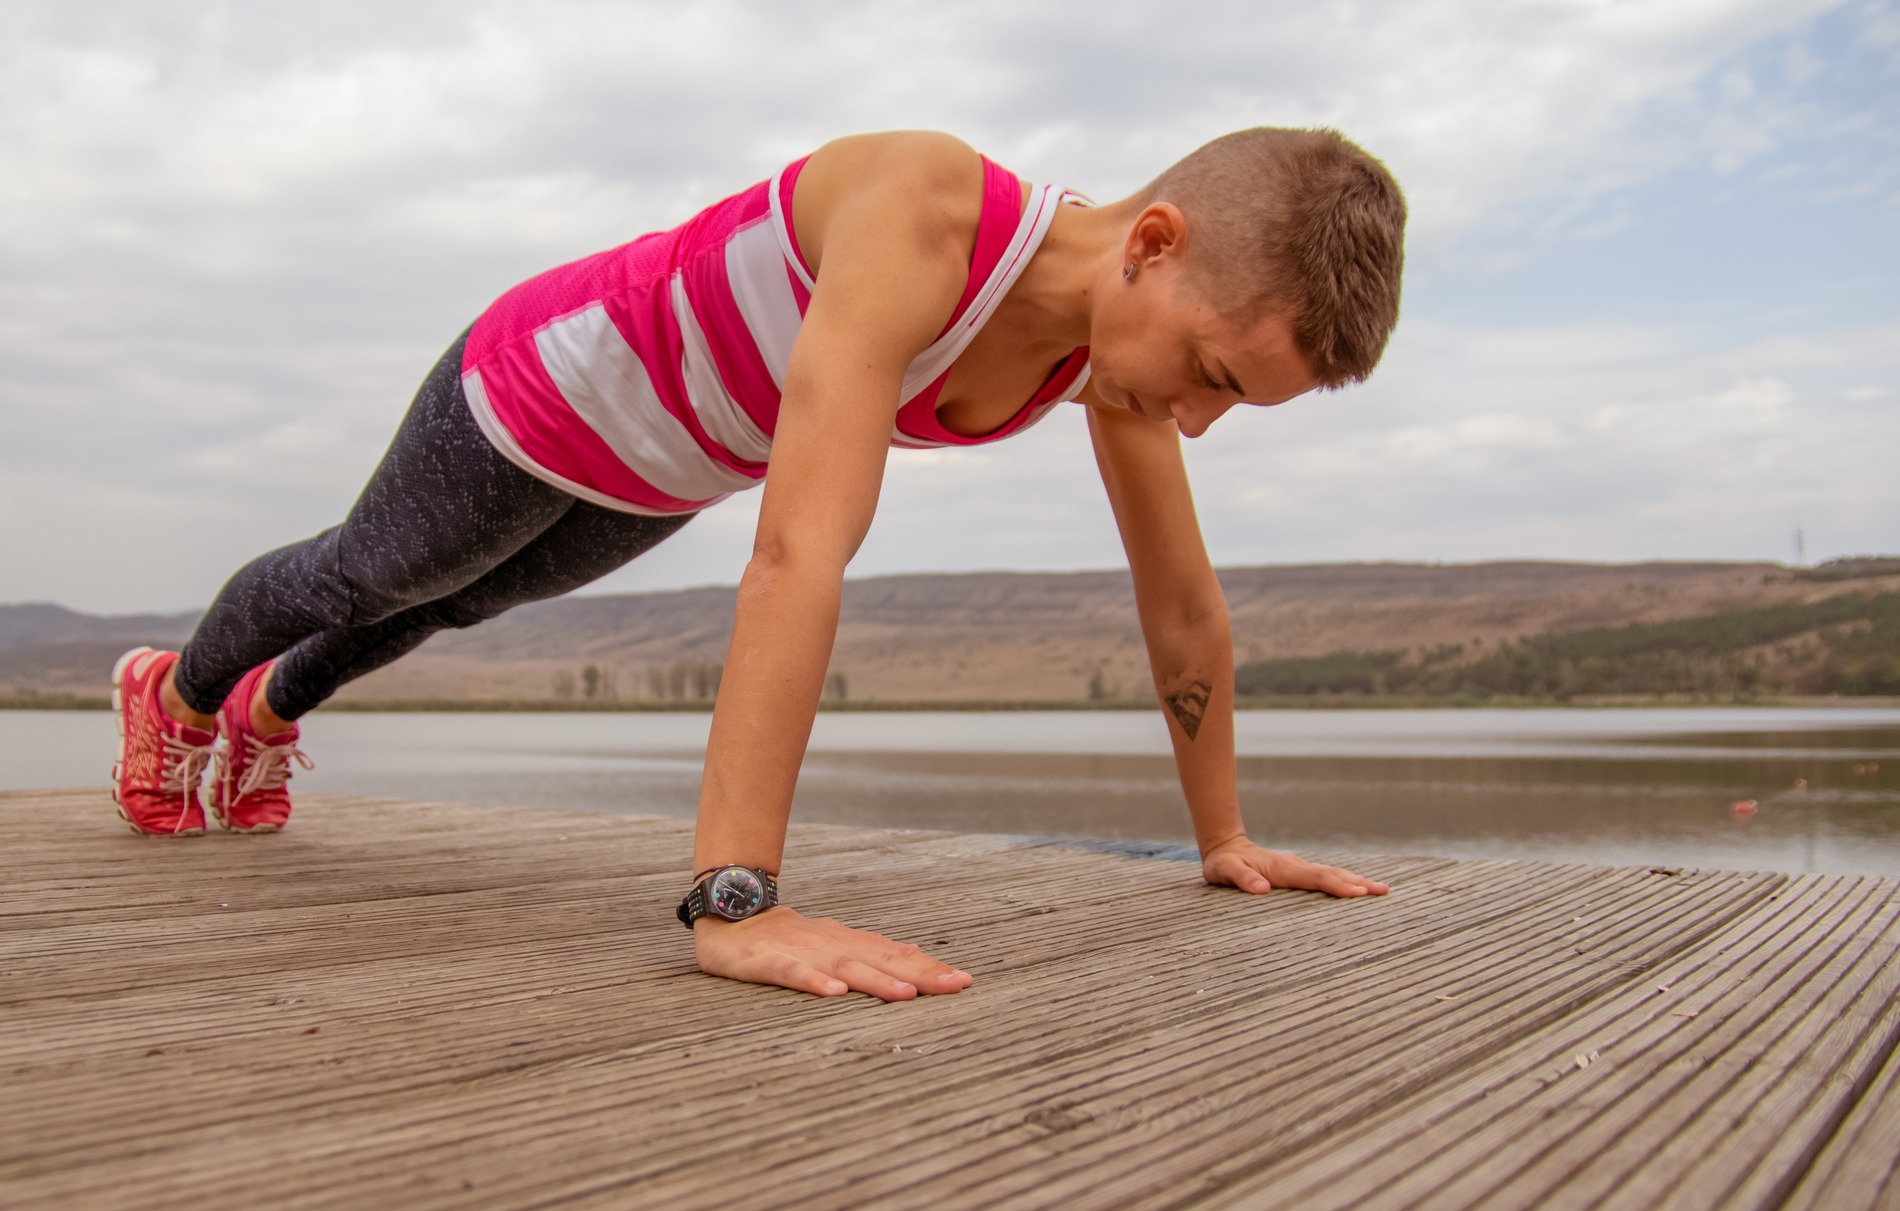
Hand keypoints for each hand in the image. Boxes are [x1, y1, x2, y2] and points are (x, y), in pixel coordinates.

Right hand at [694, 906, 974, 1001]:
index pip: (895, 955)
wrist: (730, 913)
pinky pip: (793, 973)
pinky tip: (835, 992)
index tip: (964, 980)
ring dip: (877, 980)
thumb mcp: (835, 942)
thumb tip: (918, 955)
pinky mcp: (767, 961)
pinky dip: (815, 981)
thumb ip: (874, 951)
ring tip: (906, 995)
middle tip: (954, 986)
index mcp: (848, 942)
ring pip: (845, 966)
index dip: (929, 967)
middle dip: (919, 974)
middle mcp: (831, 944)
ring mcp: (801, 951)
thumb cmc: (787, 937)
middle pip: (881, 960)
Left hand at [1201, 836, 1390, 898]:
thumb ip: (1242, 878)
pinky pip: (1327, 876)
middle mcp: (1296, 866)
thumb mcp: (1225, 871)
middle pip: (1332, 874)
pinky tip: (1358, 887)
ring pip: (1333, 873)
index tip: (1360, 893)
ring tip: (1381, 889)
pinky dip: (1345, 881)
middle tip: (1384, 891)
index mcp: (1283, 869)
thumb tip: (1262, 888)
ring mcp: (1299, 867)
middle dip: (1358, 883)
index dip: (1337, 886)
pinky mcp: (1299, 871)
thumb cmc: (1224, 863)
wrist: (1226, 846)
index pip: (1315, 878)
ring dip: (1357, 881)